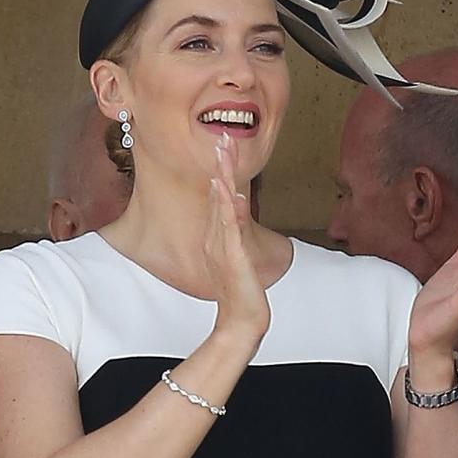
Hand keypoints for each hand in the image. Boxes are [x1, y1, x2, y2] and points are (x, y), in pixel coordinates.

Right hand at [202, 132, 270, 347]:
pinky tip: (229, 188)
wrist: (241, 319)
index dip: (222, 171)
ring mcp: (223, 244)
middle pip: (218, 193)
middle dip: (221, 165)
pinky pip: (229, 226)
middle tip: (222, 138)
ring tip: (223, 152)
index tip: (224, 147)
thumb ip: (236, 232)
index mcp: (218, 237)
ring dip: (223, 176)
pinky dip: (228, 206)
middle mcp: (217, 237)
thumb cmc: (240, 291)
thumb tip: (239, 207)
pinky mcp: (232, 254)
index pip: (220, 197)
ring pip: (221, 203)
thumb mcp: (239, 257)